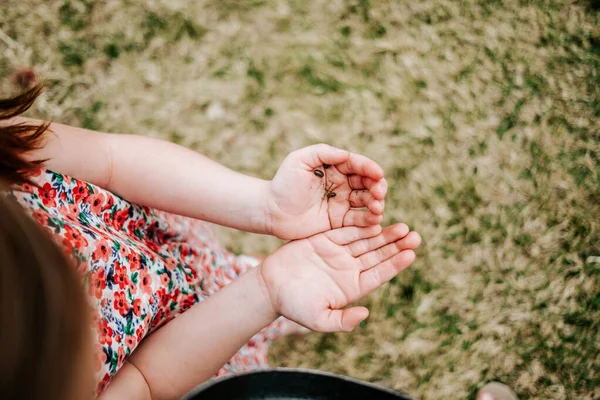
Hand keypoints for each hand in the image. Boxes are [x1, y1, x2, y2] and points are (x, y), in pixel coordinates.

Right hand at [258, 223, 420, 331]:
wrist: (270, 286)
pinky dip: (361, 225)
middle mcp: (348, 269)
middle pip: (378, 255)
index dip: (395, 264)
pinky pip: (347, 230)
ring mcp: (338, 253)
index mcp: (351, 287)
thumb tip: (364, 315)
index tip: (411, 254)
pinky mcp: (325, 239)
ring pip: (366, 241)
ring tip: (403, 227)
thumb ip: (342, 320)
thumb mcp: (318, 319)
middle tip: (414, 236)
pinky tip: (376, 219)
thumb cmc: (293, 305)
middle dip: (396, 245)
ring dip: (384, 234)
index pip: (379, 274)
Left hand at [266, 144, 387, 239]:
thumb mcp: (299, 160)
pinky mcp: (339, 220)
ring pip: (367, 201)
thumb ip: (323, 153)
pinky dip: (369, 220)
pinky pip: (359, 219)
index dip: (370, 168)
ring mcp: (342, 202)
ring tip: (377, 208)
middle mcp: (342, 183)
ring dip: (377, 203)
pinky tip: (374, 220)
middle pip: (367, 183)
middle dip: (377, 187)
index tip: (378, 173)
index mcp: (334, 167)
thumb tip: (347, 154)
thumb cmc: (283, 183)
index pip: (357, 165)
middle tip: (379, 193)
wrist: (271, 211)